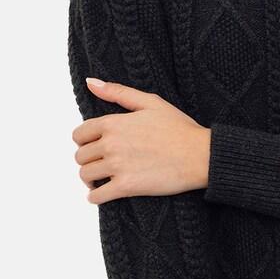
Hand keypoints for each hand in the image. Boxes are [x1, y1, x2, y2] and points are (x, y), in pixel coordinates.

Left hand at [72, 77, 211, 203]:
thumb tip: (91, 82)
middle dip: (89, 159)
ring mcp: (117, 166)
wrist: (200, 155)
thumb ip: (118, 92)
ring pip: (85, 175)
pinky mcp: (126, 187)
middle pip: (80, 156)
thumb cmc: (180, 128)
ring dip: (90, 178)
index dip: (84, 141)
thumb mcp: (151, 102)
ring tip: (101, 179)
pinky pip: (96, 196)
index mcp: (113, 123)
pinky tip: (103, 193)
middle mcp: (111, 144)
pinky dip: (95, 196)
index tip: (94, 146)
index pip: (79, 134)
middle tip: (101, 163)